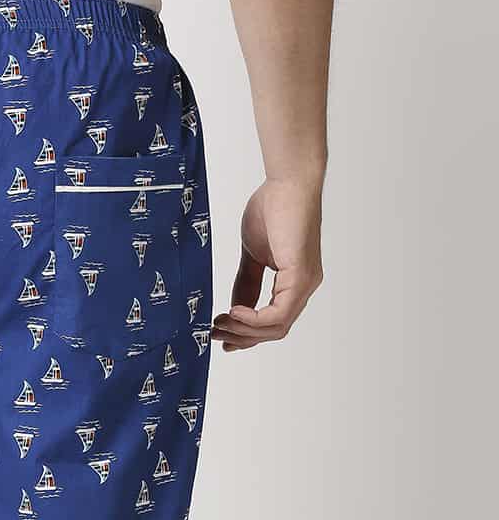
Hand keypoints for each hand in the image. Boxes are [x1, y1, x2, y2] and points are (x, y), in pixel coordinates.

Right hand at [212, 177, 323, 350]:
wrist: (288, 182)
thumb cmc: (273, 208)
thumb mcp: (253, 255)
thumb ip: (246, 283)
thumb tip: (234, 309)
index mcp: (294, 282)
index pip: (273, 321)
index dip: (246, 333)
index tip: (220, 335)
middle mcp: (304, 287)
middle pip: (275, 330)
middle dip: (242, 337)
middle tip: (214, 334)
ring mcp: (305, 283)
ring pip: (276, 327)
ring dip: (244, 330)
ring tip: (219, 323)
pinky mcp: (300, 276)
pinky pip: (278, 314)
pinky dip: (253, 319)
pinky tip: (233, 311)